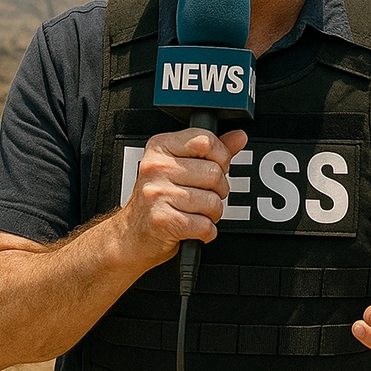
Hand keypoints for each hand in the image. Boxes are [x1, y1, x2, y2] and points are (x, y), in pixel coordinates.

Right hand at [120, 127, 247, 266]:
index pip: (205, 141)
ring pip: (213, 202)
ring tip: (197, 212)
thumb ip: (211, 151)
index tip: (216, 167)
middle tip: (205, 196)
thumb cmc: (157, 199)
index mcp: (160, 147)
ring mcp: (158, 194)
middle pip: (214, 173)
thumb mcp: (179, 167)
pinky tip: (193, 227)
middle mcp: (156, 168)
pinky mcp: (163, 221)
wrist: (132, 234)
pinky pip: (205, 225)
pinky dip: (206, 231)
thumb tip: (239, 137)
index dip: (221, 157)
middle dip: (219, 190)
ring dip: (213, 213)